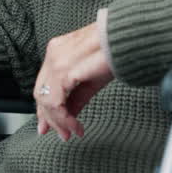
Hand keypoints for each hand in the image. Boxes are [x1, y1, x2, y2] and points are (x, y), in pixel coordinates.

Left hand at [33, 21, 113, 141]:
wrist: (130, 38)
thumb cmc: (116, 52)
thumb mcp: (92, 80)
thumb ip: (76, 98)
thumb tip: (69, 116)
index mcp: (58, 52)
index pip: (44, 85)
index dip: (45, 109)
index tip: (50, 127)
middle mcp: (53, 54)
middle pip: (41, 93)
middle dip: (50, 118)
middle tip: (63, 135)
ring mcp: (56, 60)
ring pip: (46, 99)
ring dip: (58, 121)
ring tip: (72, 132)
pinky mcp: (64, 69)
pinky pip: (56, 101)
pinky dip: (64, 117)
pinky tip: (75, 126)